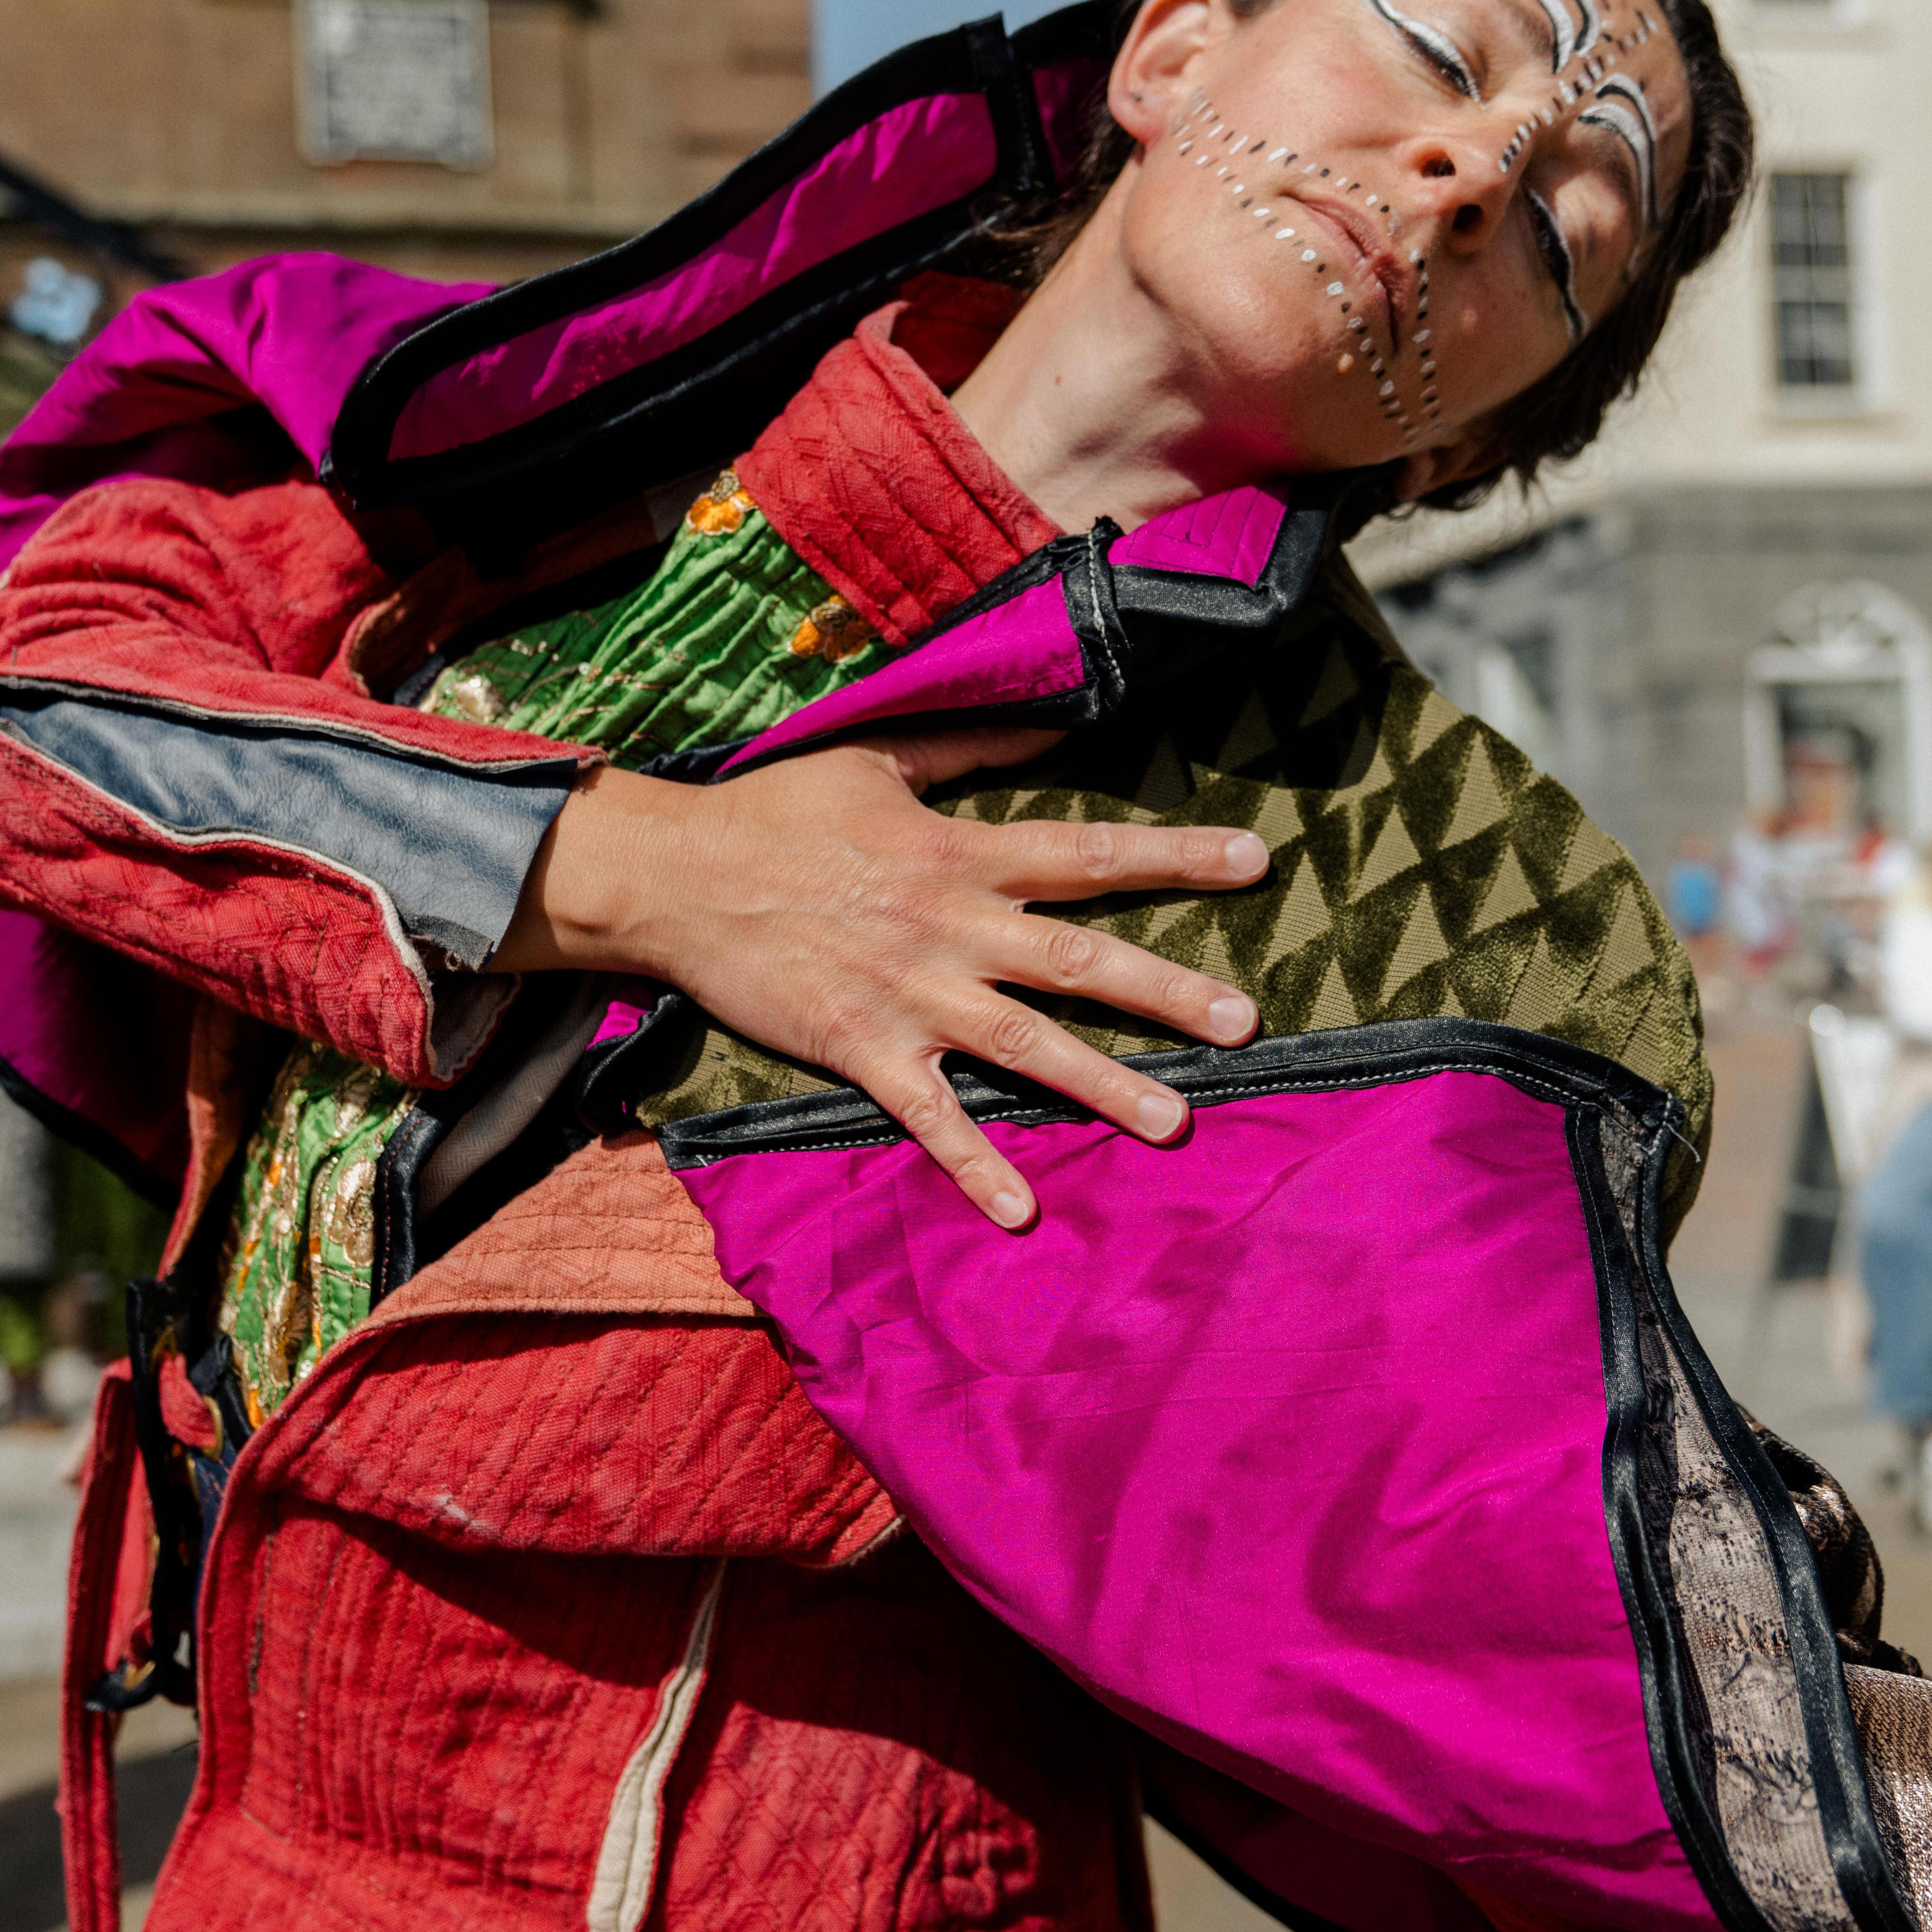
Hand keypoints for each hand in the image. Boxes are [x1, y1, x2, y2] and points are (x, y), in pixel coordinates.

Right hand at [501, 727, 1268, 1227]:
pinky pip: (930, 1115)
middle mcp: (950, 927)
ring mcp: (908, 994)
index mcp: (959, 854)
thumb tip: (1054, 720)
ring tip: (1176, 1123)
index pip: (1087, 853)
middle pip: (1078, 959)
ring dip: (1104, 1086)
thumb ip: (972, 746)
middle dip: (1166, 993)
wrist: (676, 876)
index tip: (1255, 862)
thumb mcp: (879, 761)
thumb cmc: (776, 813)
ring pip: (1025, 1044)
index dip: (1174, 856)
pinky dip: (976, 1163)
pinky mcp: (861, 1048)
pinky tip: (1022, 1211)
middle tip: (1245, 1025)